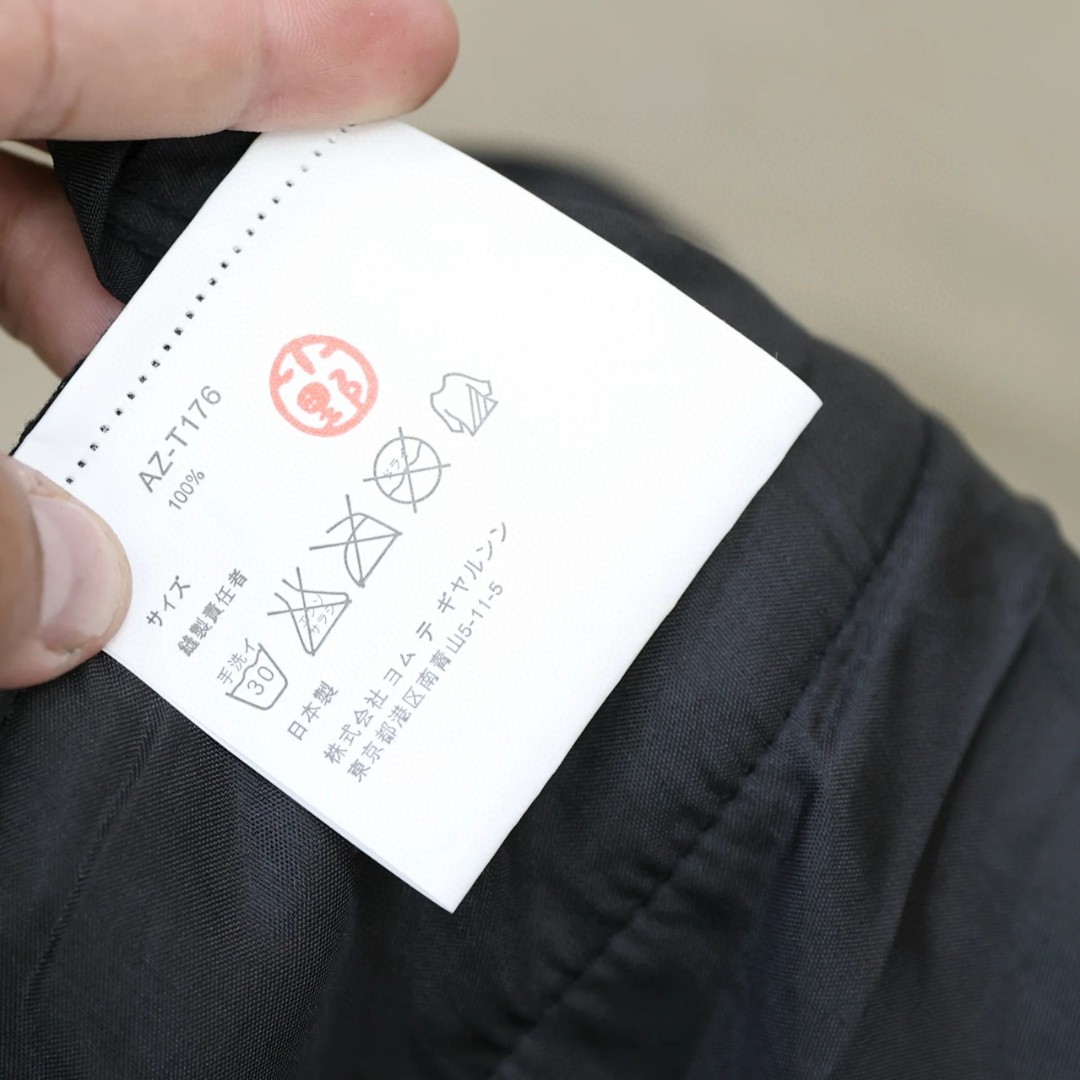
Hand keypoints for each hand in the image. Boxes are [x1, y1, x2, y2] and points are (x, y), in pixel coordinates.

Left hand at [0, 0, 457, 687]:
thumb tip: (81, 602)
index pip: (79, 19)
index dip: (266, 37)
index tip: (405, 51)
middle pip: (59, 83)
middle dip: (193, 195)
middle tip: (302, 285)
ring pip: (0, 193)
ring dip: (96, 299)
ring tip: (171, 406)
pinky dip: (16, 330)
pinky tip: (62, 437)